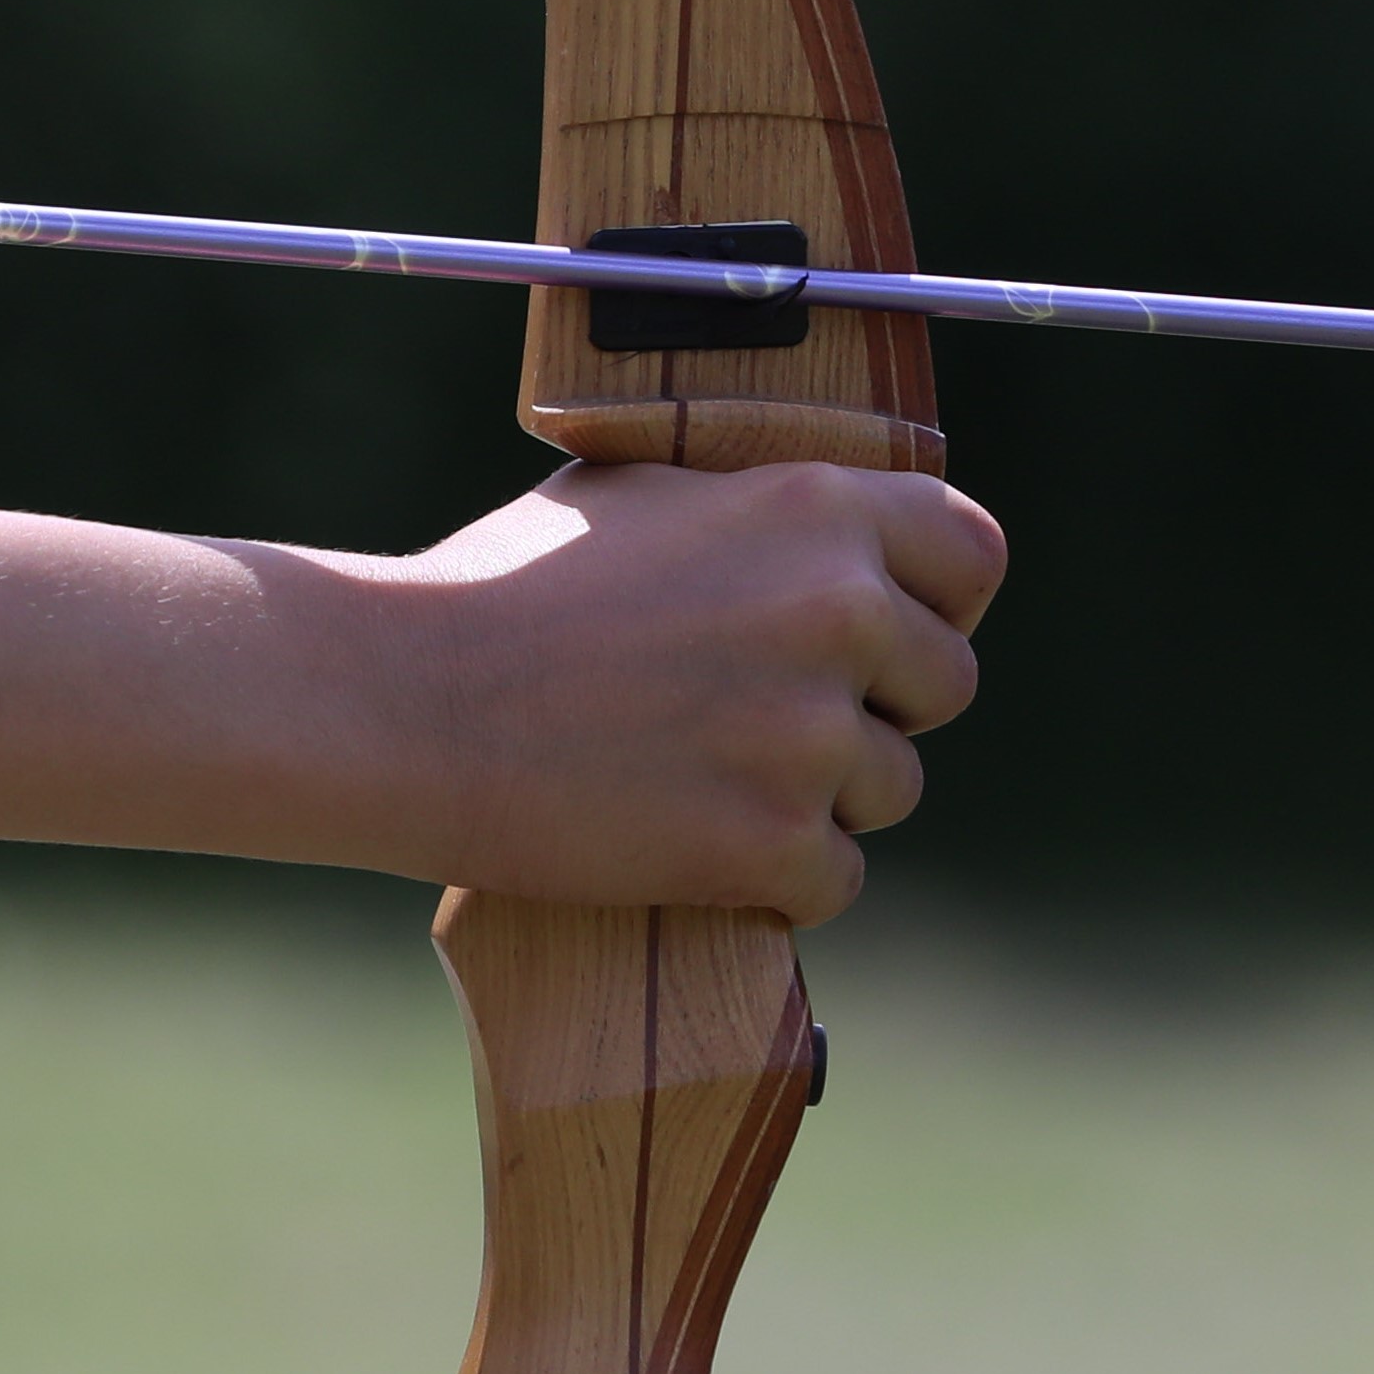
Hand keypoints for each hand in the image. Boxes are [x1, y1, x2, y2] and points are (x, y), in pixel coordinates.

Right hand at [378, 454, 1003, 919]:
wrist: (400, 702)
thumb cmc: (497, 590)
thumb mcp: (639, 495)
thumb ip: (755, 512)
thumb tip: (829, 532)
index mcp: (813, 508)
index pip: (974, 553)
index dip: (940, 599)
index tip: (893, 633)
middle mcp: (835, 611)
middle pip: (944, 684)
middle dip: (874, 707)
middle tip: (768, 720)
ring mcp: (807, 735)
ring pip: (889, 788)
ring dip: (820, 796)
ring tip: (706, 779)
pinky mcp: (768, 842)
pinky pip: (833, 878)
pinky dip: (774, 878)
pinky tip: (692, 845)